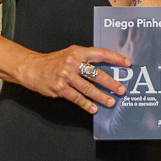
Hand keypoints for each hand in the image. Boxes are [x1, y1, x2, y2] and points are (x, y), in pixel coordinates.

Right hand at [16, 45, 131, 112]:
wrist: (32, 68)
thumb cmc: (54, 62)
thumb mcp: (70, 54)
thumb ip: (86, 60)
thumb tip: (105, 70)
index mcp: (78, 51)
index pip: (101, 53)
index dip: (116, 58)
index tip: (127, 64)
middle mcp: (73, 62)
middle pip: (97, 74)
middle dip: (111, 83)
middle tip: (121, 90)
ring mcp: (66, 75)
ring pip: (88, 88)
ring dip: (101, 96)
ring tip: (111, 102)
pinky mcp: (59, 88)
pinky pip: (77, 98)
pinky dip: (87, 104)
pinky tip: (94, 109)